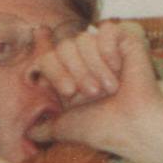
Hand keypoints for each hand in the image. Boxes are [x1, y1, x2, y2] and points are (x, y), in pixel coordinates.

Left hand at [44, 23, 162, 162]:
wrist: (134, 126)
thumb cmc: (104, 128)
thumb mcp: (65, 128)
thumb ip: (45, 128)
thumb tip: (28, 133)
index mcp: (70, 77)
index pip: (46, 58)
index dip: (56, 73)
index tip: (69, 93)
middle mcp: (85, 62)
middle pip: (63, 47)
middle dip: (76, 72)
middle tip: (92, 93)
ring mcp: (105, 51)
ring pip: (83, 39)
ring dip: (94, 66)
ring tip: (109, 87)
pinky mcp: (126, 42)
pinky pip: (106, 29)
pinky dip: (108, 48)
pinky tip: (117, 66)